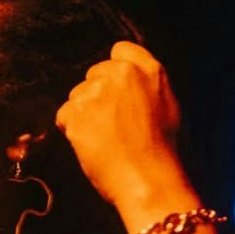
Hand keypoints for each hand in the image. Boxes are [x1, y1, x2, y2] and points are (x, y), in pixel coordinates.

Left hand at [55, 42, 193, 227]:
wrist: (150, 182)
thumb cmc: (165, 154)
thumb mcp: (170, 108)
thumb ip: (148, 88)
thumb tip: (132, 87)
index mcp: (149, 70)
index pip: (120, 50)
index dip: (113, 72)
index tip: (115, 91)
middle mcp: (122, 75)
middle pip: (93, 75)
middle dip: (97, 96)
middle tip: (111, 125)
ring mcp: (97, 92)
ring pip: (77, 96)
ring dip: (84, 115)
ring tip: (104, 140)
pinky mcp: (76, 112)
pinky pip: (64, 116)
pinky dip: (72, 131)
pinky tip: (92, 146)